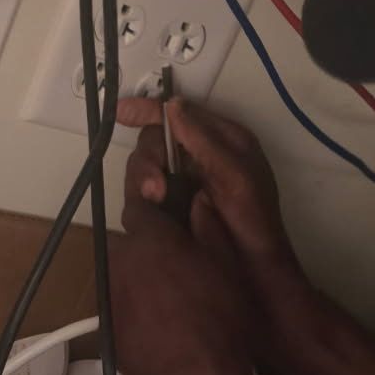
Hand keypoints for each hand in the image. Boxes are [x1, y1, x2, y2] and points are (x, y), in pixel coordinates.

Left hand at [108, 194, 253, 374]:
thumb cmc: (218, 320)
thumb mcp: (226, 266)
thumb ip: (209, 228)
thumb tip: (199, 202)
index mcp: (151, 240)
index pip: (139, 209)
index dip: (155, 213)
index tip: (169, 223)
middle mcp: (121, 263)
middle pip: (126, 245)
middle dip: (145, 250)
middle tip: (175, 268)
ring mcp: (110, 297)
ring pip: (121, 276)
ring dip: (139, 281)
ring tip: (169, 302)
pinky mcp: (107, 327)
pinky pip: (120, 307)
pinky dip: (135, 310)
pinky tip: (159, 327)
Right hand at [116, 97, 302, 287]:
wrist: (254, 269)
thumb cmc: (254, 221)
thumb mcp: (235, 174)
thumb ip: (205, 140)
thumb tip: (173, 106)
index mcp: (221, 140)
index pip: (178, 114)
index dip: (148, 110)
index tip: (121, 112)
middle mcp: (199, 157)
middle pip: (155, 142)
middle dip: (149, 160)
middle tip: (155, 189)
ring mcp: (184, 182)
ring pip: (145, 168)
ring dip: (143, 180)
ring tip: (156, 201)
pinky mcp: (172, 207)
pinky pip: (143, 195)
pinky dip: (141, 201)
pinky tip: (153, 212)